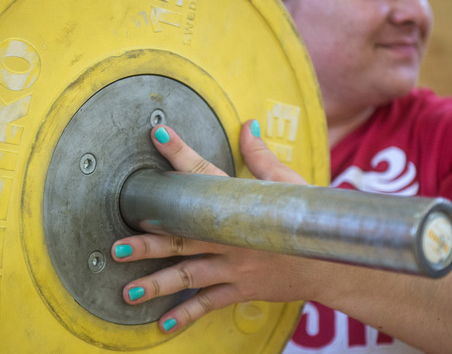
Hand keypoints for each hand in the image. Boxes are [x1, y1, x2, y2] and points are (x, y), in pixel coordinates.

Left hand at [112, 120, 317, 332]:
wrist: (333, 263)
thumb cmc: (306, 218)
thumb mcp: (288, 183)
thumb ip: (261, 157)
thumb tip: (248, 126)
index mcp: (240, 203)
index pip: (204, 172)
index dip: (181, 153)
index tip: (158, 136)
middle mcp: (231, 236)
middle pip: (183, 237)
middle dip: (149, 243)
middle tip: (118, 248)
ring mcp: (234, 265)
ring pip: (189, 274)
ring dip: (158, 283)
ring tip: (129, 292)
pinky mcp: (240, 288)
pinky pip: (209, 303)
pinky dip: (186, 315)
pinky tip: (162, 324)